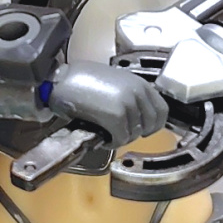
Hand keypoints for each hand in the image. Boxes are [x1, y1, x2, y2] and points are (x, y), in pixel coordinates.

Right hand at [44, 61, 169, 146]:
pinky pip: (121, 139)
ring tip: (106, 132)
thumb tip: (137, 116)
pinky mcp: (116, 116)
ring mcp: (128, 104)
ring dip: (120, 137)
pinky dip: (111, 142)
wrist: (61, 81)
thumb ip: (130, 95)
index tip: (143, 130)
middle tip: (120, 132)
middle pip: (151, 125)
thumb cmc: (81, 80)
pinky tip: (101, 136)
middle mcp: (138, 92)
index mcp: (139, 83)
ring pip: (134, 134)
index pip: (162, 111)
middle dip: (136, 133)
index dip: (154, 125)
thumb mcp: (115, 82)